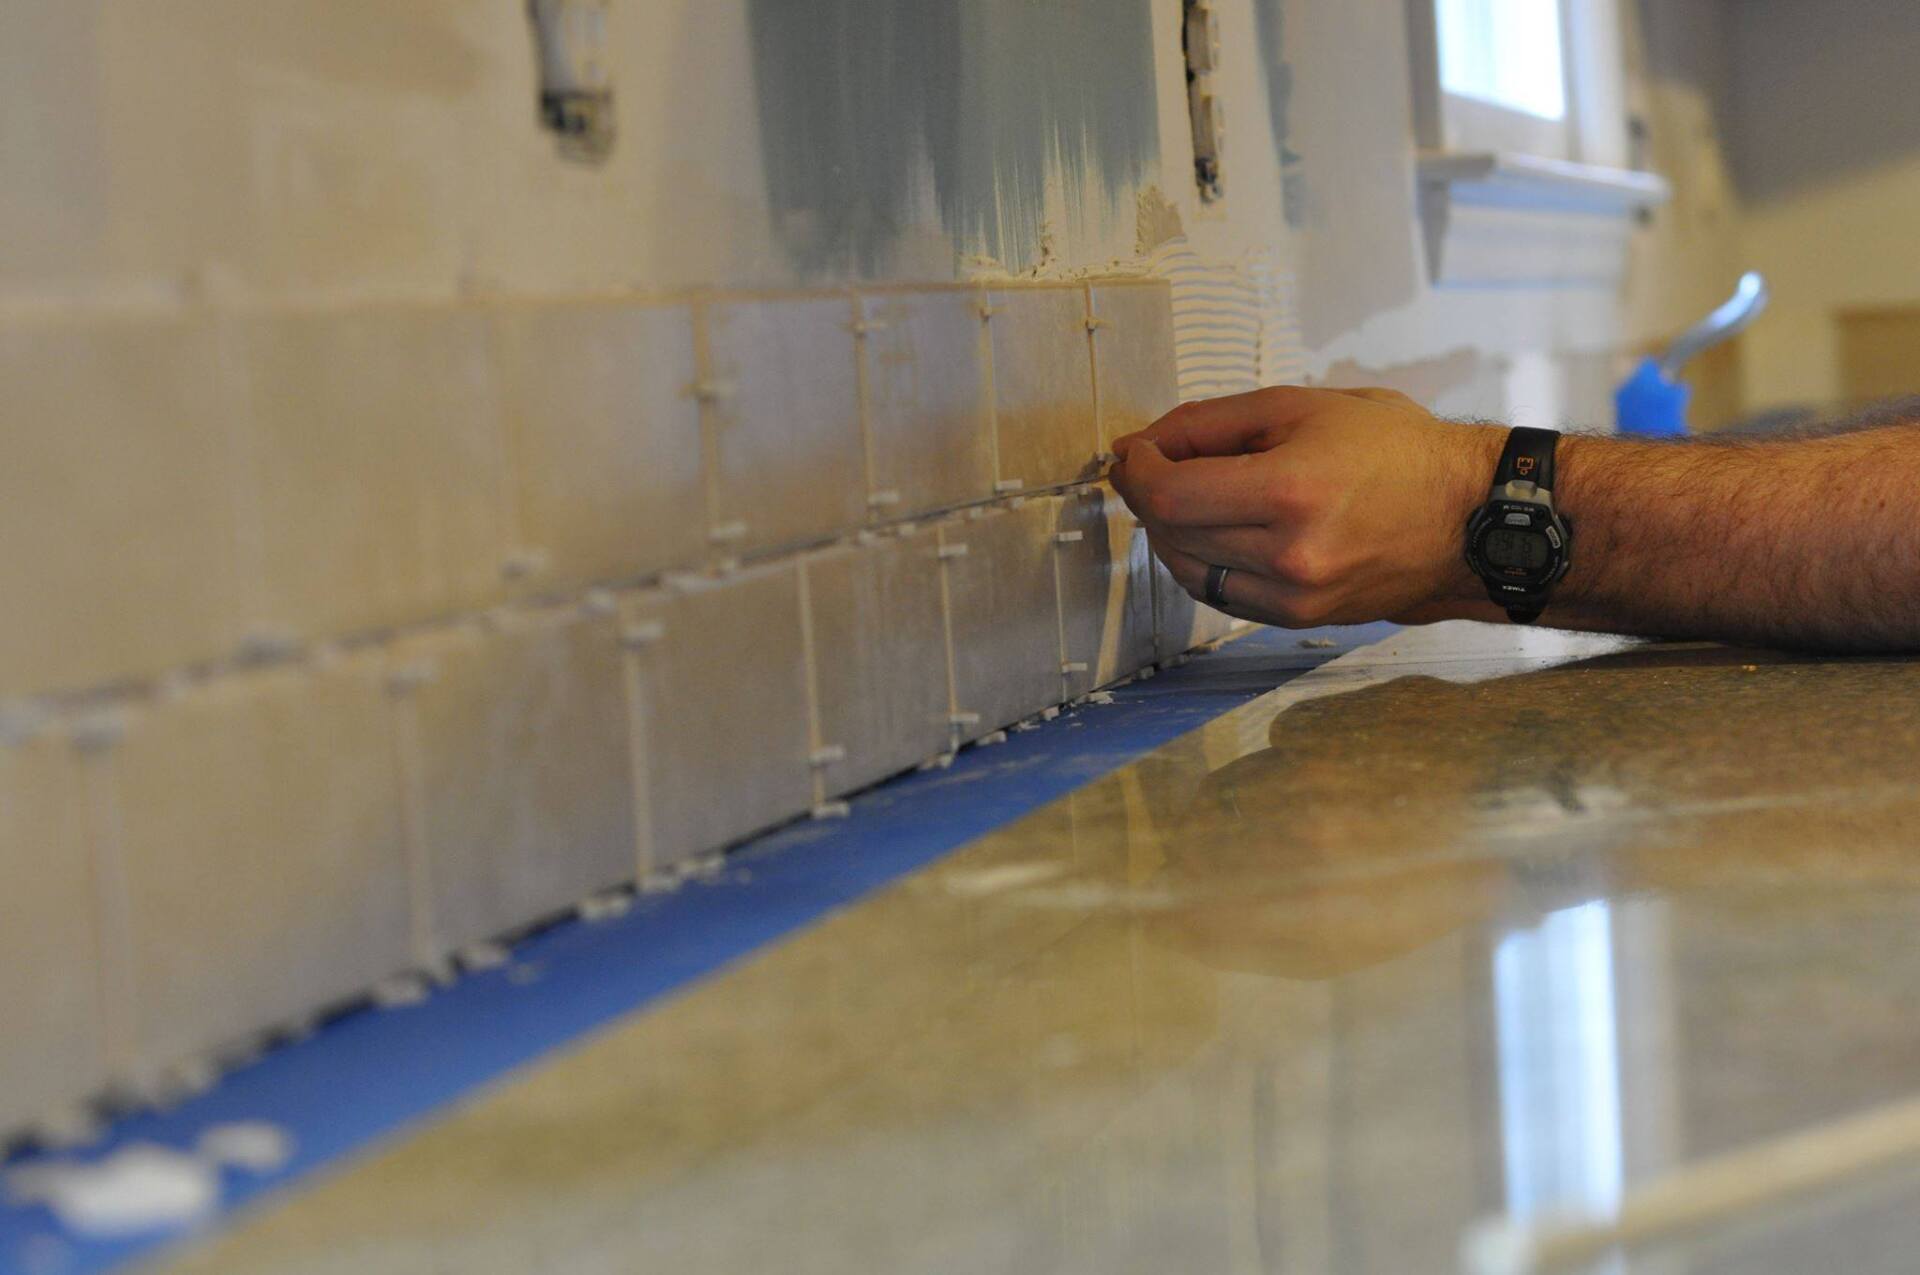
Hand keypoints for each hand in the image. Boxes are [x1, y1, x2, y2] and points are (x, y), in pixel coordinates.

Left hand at [1109, 385, 1503, 627]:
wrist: (1468, 516)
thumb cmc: (1394, 450)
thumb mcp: (1301, 406)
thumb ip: (1211, 423)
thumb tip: (1142, 445)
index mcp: (1291, 491)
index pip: (1168, 495)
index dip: (1136, 471)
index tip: (1134, 450)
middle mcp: (1290, 554)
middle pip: (1171, 532)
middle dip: (1148, 495)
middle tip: (1153, 465)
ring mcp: (1295, 596)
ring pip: (1188, 570)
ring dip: (1169, 531)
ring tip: (1187, 495)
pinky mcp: (1300, 618)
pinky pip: (1221, 593)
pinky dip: (1203, 560)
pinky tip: (1217, 529)